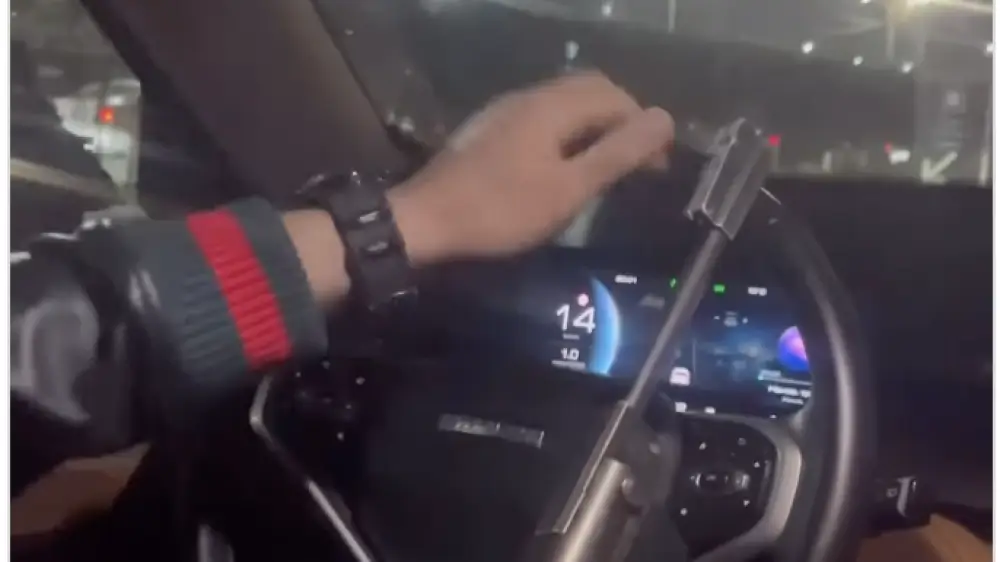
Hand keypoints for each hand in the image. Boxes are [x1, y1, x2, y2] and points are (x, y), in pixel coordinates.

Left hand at [390, 72, 673, 262]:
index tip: (658, 168)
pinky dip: (568, 132)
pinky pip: (543, 116)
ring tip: (606, 167)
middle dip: (622, 121)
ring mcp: (506, 110)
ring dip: (594, 126)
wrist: (425, 220)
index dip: (644, 128)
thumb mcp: (568, 189)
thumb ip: (617, 154)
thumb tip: (664, 119)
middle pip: (591, 91)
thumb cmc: (501, 209)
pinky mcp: (490, 129)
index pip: (616, 97)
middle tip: (637, 164)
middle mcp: (530, 96)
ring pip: (565, 103)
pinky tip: (564, 165)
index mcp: (552, 105)